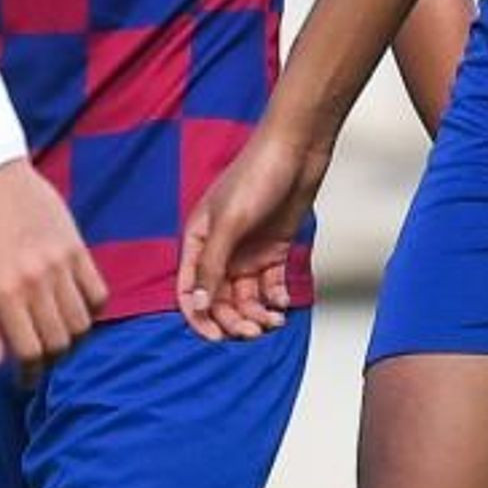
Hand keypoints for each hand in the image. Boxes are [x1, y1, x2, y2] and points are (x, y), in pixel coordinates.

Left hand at [0, 162, 106, 372]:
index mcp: (3, 289)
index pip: (29, 350)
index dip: (30, 373)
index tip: (25, 379)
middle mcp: (35, 279)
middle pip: (59, 341)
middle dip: (51, 361)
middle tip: (41, 361)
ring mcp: (61, 262)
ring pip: (82, 321)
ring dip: (73, 339)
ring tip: (58, 338)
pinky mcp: (77, 247)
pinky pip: (98, 291)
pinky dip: (92, 310)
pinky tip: (76, 310)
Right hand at [178, 128, 329, 341]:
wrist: (297, 149)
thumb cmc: (257, 175)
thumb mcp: (229, 222)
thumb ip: (212, 265)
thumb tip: (197, 304)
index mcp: (198, 240)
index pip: (190, 289)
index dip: (199, 317)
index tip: (215, 338)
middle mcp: (220, 249)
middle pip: (219, 298)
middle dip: (233, 319)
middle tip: (252, 331)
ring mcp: (247, 251)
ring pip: (246, 296)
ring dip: (256, 313)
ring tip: (272, 321)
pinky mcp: (273, 250)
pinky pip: (270, 285)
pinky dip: (275, 298)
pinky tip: (283, 304)